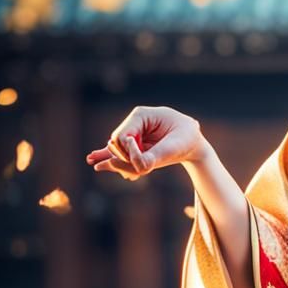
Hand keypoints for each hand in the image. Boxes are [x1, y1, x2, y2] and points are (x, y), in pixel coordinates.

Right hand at [85, 106, 206, 181]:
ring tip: (98, 166)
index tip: (143, 161)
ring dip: (116, 162)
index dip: (128, 151)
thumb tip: (140, 168)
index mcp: (142, 115)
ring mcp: (133, 134)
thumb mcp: (175, 146)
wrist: (192, 140)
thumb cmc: (186, 137)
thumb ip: (156, 156)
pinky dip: (107, 158)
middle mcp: (134, 123)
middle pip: (117, 143)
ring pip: (116, 150)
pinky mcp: (135, 146)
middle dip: (124, 158)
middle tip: (136, 172)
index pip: (122, 135)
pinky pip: (118, 152)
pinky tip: (95, 163)